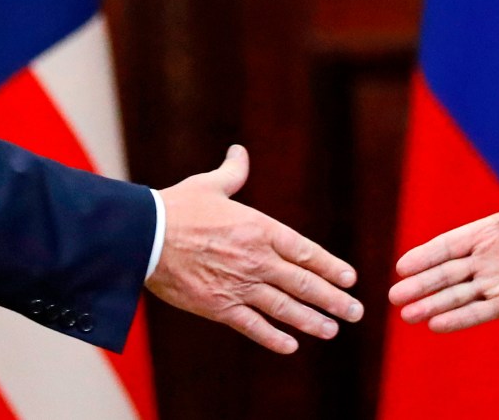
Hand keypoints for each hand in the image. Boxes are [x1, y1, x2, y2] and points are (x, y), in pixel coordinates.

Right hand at [146, 145, 363, 353]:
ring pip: (285, 308)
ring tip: (332, 331)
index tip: (351, 279)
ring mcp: (239, 286)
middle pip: (304, 284)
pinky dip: (273, 338)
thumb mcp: (210, 186)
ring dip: (312, 321)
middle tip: (355, 312)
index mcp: (260, 229)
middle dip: (334, 300)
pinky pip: (253, 327)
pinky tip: (291, 346)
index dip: (331, 267)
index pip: (306, 252)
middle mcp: (257, 259)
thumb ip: (233, 173)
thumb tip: (239, 152)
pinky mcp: (218, 307)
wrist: (143, 236)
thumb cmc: (176, 207)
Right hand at [388, 143, 498, 332]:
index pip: (448, 246)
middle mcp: (484, 260)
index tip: (402, 266)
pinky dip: (459, 319)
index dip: (425, 256)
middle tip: (394, 296)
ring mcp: (495, 283)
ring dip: (432, 305)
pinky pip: (480, 312)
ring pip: (457, 296)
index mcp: (486, 233)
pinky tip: (435, 326)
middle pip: (446, 274)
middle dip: (421, 285)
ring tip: (407, 315)